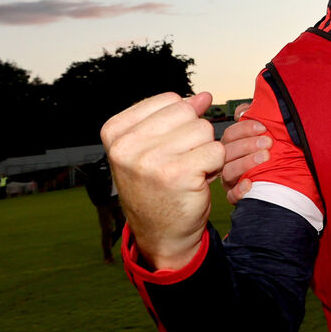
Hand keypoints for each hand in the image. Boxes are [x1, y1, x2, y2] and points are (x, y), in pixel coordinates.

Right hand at [101, 92, 223, 269]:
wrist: (160, 235)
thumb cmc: (157, 187)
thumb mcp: (152, 146)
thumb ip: (174, 116)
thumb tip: (205, 96)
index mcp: (114, 132)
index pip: (169, 100)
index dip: (180, 122)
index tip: (166, 149)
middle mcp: (126, 145)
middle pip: (188, 112)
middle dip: (194, 136)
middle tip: (180, 162)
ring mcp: (150, 160)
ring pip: (204, 130)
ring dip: (205, 151)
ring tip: (188, 171)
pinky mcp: (178, 174)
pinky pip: (216, 150)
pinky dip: (214, 165)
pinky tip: (198, 181)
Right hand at [220, 101, 269, 204]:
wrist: (280, 184)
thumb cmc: (267, 154)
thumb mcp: (261, 136)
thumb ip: (251, 119)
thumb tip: (244, 109)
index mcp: (231, 146)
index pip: (231, 134)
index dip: (245, 129)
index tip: (263, 127)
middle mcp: (226, 162)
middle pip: (227, 151)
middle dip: (248, 145)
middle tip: (267, 142)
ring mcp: (229, 180)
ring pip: (228, 172)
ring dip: (246, 164)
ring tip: (265, 158)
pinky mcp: (234, 196)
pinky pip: (232, 196)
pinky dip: (239, 191)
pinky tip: (250, 184)